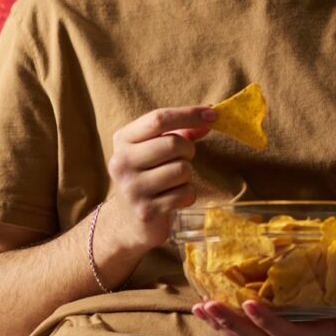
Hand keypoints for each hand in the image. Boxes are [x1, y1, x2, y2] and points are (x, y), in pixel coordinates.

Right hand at [106, 106, 215, 250]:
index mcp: (123, 139)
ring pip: (181, 170)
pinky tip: (174, 198)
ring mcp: (132, 188)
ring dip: (186, 176)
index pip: (159, 119)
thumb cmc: (148, 175)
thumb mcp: (156, 148)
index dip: (189, 114)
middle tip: (184, 158)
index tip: (212, 114)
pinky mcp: (146, 211)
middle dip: (188, 150)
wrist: (128, 220)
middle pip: (173, 143)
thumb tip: (209, 117)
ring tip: (174, 181)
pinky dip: (187, 194)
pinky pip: (184, 193)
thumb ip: (181, 131)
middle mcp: (122, 162)